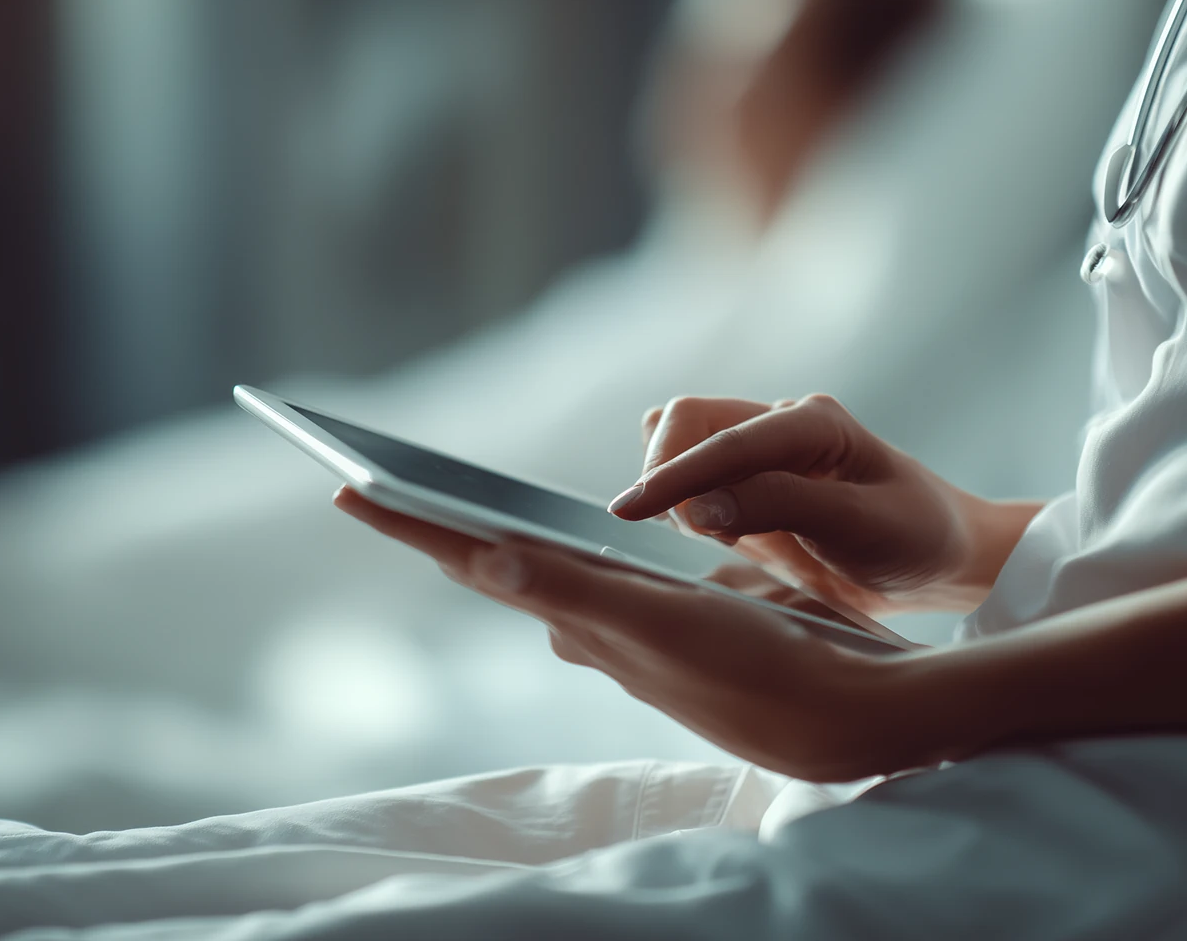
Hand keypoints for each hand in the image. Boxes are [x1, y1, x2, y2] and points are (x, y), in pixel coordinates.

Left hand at [333, 487, 923, 780]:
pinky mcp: (671, 614)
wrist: (843, 711)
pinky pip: (592, 568)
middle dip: (432, 520)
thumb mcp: (659, 625)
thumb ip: (570, 591)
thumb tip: (479, 561)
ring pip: (539, 565)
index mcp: (577, 616)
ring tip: (438, 496)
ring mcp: (629, 621)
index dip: (408, 521)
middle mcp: (591, 621)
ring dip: (487, 530)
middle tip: (373, 475)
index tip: (343, 483)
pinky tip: (556, 528)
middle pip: (492, 559)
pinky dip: (557, 542)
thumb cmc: (754, 667)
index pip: (472, 559)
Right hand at [612, 395, 1035, 615]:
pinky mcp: (745, 489)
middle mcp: (779, 427)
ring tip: (710, 536)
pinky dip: (678, 505)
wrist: (941, 561)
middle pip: (688, 422)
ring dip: (672, 488)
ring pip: (680, 447)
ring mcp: (759, 456)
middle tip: (684, 532)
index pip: (725, 438)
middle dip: (666, 471)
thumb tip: (701, 506)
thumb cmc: (916, 536)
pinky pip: (689, 483)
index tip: (630, 510)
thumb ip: (783, 507)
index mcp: (813, 423)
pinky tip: (706, 536)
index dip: (674, 473)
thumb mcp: (863, 525)